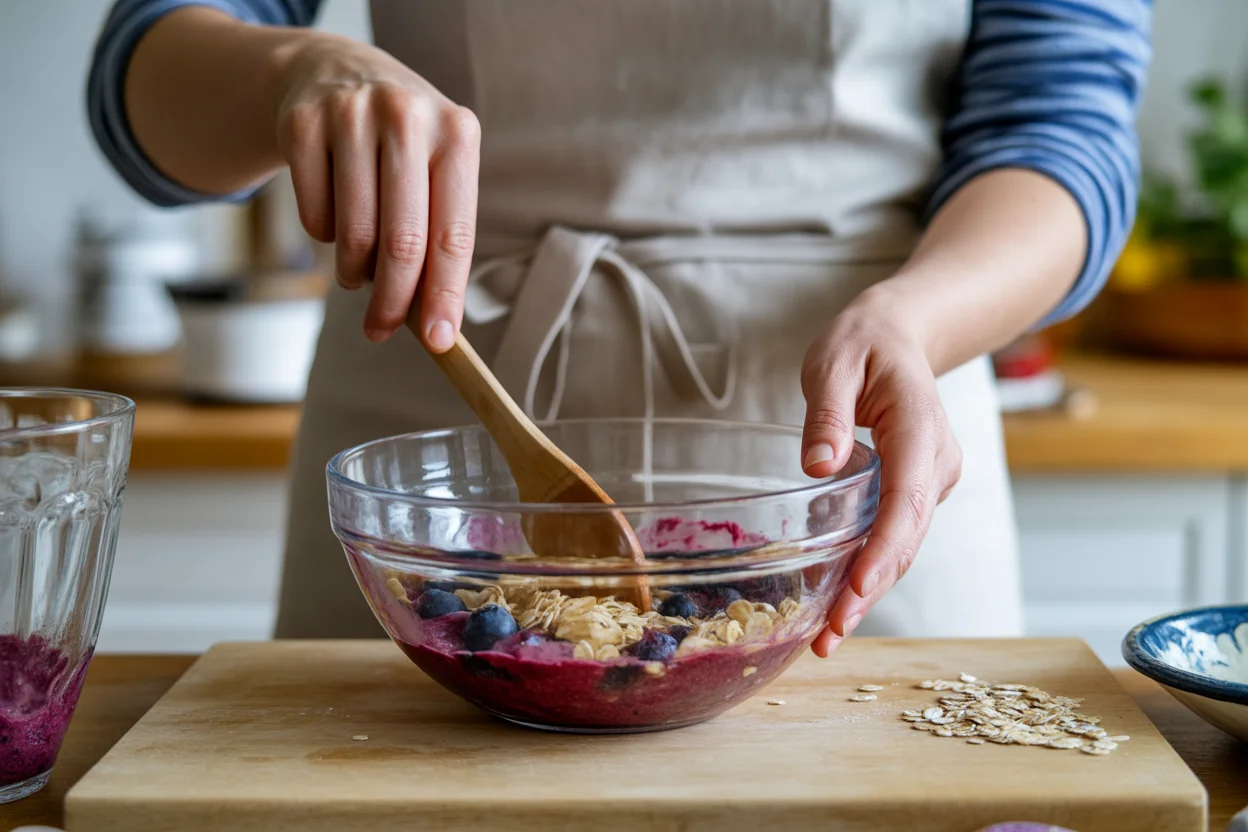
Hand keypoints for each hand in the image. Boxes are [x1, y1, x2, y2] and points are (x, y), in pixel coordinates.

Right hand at [271, 33, 479, 347]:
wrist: (333, 70)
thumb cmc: (400, 141)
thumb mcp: (436, 167)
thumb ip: (439, 232)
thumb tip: (433, 318)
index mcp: (457, 134)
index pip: (453, 234)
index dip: (446, 295)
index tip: (440, 340)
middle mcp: (407, 118)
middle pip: (402, 242)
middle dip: (393, 301)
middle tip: (381, 330)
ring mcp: (350, 115)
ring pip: (353, 235)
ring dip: (354, 273)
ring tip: (358, 271)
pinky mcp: (301, 124)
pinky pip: (313, 218)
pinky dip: (323, 237)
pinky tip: (334, 217)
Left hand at [798, 286, 962, 656]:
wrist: (900, 335)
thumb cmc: (863, 343)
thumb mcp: (834, 360)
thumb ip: (827, 412)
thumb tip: (818, 466)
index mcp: (920, 428)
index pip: (907, 497)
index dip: (885, 547)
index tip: (858, 587)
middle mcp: (935, 463)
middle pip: (907, 536)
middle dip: (870, 590)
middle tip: (829, 637)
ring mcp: (929, 481)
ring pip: (903, 545)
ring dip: (868, 593)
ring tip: (826, 640)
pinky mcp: (914, 492)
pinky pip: (894, 536)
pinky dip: (868, 572)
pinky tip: (837, 607)